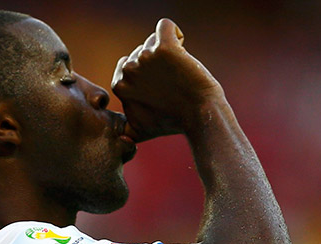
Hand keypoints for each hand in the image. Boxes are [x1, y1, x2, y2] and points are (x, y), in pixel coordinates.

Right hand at [111, 18, 224, 142]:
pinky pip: (166, 26)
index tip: (160, 86)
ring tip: (180, 71)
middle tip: (173, 81)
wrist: (200, 116)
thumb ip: (129, 130)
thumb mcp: (143, 131)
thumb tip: (122, 139)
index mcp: (120, 85)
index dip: (147, 72)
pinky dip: (175, 33)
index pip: (128, 63)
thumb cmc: (174, 122)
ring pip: (154, 39)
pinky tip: (183, 49)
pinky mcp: (164, 47)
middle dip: (157, 61)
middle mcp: (128, 70)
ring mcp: (145, 57)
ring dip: (168, 50)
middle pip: (141, 49)